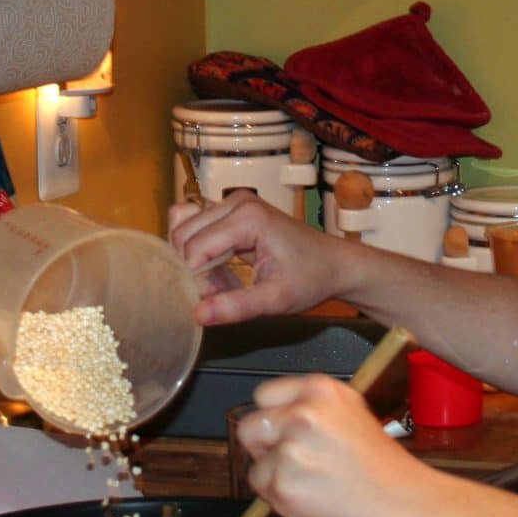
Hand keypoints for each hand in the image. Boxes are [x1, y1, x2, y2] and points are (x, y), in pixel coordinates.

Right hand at [167, 193, 346, 324]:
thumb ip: (237, 307)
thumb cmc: (311, 279)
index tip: (222, 298)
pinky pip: (195, 228)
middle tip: (224, 291)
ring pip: (184, 232)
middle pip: (184, 237)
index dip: (200, 281)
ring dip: (197, 263)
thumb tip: (198, 314)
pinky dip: (200, 252)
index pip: (195, 250)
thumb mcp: (276, 300)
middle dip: (196, 270)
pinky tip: (222, 268)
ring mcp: (232, 202)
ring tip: (227, 281)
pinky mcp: (230, 210)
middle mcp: (236, 201)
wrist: (333, 264)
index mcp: (247, 217)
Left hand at [237, 373, 438, 516]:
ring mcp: (291, 448)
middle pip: (250, 427)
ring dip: (275, 479)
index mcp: (322, 390)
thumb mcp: (353, 417)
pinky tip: (314, 502)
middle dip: (264, 448)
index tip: (285, 432)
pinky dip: (282, 501)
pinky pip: (264, 492)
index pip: (264, 395)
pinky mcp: (283, 483)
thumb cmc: (387, 469)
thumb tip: (276, 420)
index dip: (274, 418)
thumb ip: (314, 412)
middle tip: (295, 463)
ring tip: (312, 486)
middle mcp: (303, 412)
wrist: (408, 507)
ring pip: (255, 465)